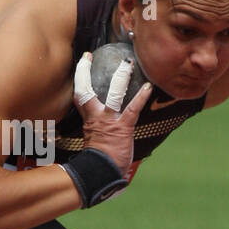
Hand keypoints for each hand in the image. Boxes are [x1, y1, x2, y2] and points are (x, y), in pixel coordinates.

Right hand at [73, 52, 151, 180]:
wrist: (99, 173)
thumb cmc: (95, 163)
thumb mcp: (90, 144)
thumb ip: (94, 133)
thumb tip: (96, 133)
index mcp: (88, 119)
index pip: (80, 93)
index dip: (81, 75)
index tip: (85, 59)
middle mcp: (96, 116)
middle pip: (87, 90)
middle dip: (86, 71)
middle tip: (91, 55)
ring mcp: (109, 120)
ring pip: (114, 94)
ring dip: (121, 78)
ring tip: (127, 63)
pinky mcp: (123, 127)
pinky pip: (133, 108)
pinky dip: (141, 97)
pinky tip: (149, 87)